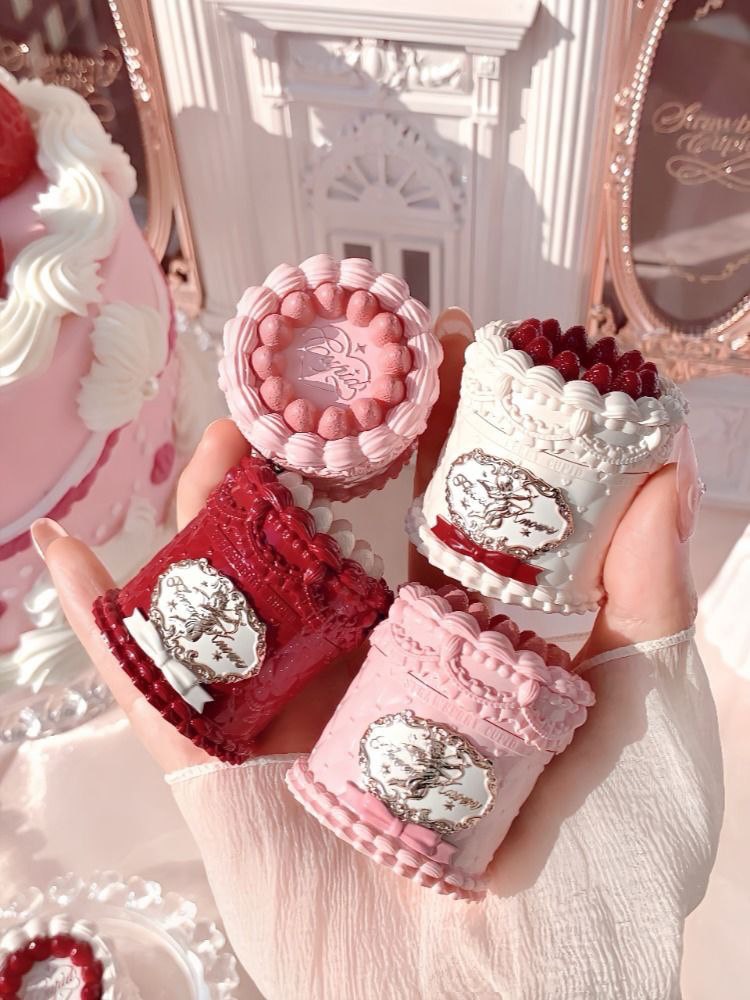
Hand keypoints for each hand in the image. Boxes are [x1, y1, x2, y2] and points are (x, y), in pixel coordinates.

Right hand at [32, 313, 698, 770]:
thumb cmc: (602, 870)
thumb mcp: (646, 714)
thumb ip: (647, 593)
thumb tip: (665, 466)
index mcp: (459, 637)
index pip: (431, 507)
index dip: (430, 424)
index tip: (431, 346)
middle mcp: (370, 660)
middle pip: (322, 530)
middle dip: (310, 446)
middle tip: (309, 372)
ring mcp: (293, 707)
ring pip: (233, 583)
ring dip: (210, 503)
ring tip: (218, 434)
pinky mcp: (225, 772)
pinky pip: (146, 687)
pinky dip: (99, 620)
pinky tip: (63, 547)